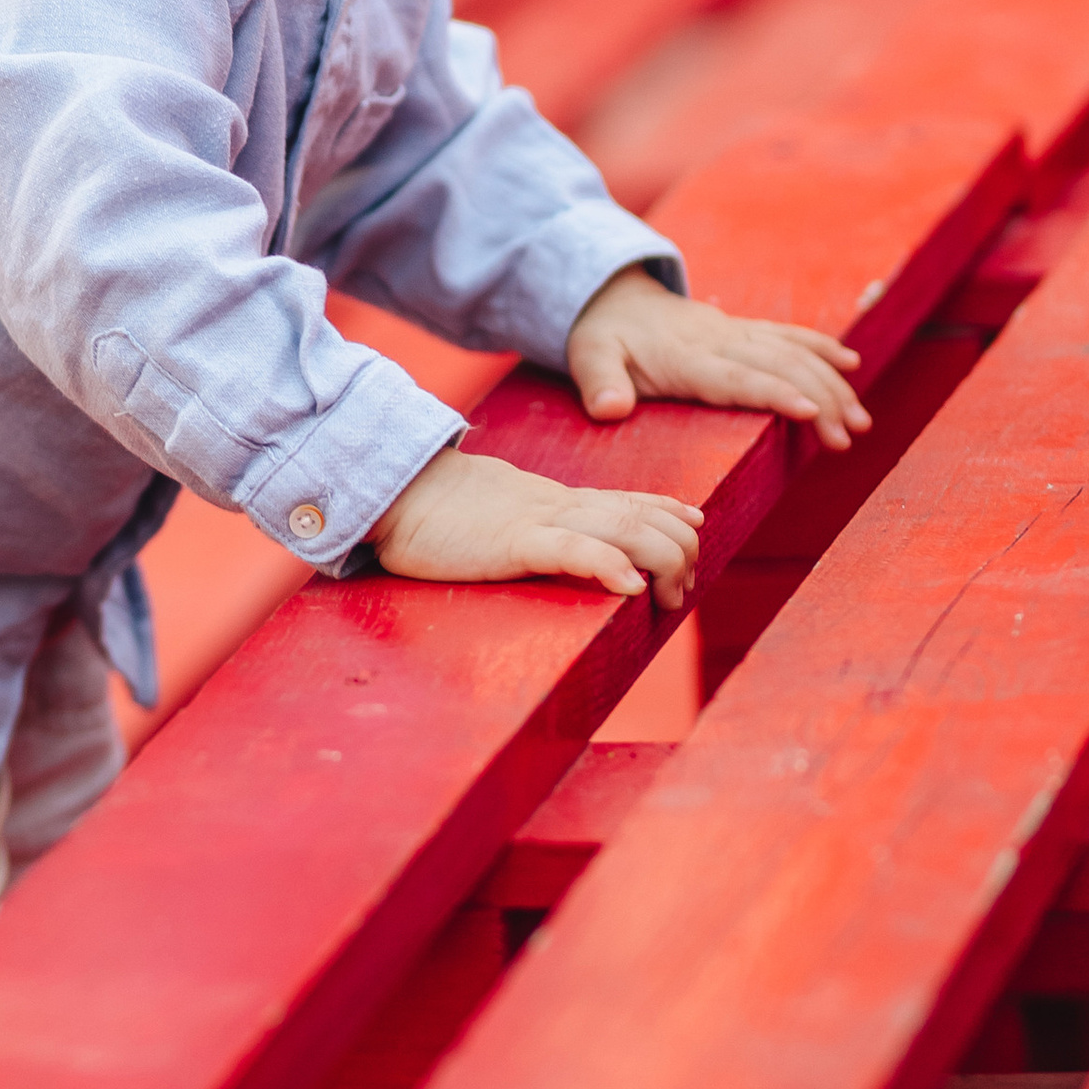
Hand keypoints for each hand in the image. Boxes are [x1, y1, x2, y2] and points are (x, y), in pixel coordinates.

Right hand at [370, 443, 702, 606]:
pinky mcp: (516, 541)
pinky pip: (575, 550)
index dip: (668, 509)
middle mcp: (559, 506)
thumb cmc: (434, 513)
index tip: (696, 524)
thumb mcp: (495, 516)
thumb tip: (539, 545)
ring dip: (663, 563)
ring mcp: (540, 521)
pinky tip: (631, 589)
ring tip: (672, 597)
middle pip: (642, 516)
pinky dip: (612, 566)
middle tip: (683, 591)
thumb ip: (524, 527)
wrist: (392, 491)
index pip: (627, 499)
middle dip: (679, 550)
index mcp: (553, 501)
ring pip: (624, 530)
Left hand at [566, 269, 869, 451]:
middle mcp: (718, 339)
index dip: (776, 393)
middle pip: (779, 367)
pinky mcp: (741, 329)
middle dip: (821, 398)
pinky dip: (820, 348)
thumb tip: (609, 410)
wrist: (608, 294)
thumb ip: (599, 383)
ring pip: (793, 353)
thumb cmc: (600, 335)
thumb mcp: (587, 357)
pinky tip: (851, 365)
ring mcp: (733, 331)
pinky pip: (787, 335)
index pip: (738, 377)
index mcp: (685, 355)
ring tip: (861, 422)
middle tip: (849, 436)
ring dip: (832, 384)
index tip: (813, 413)